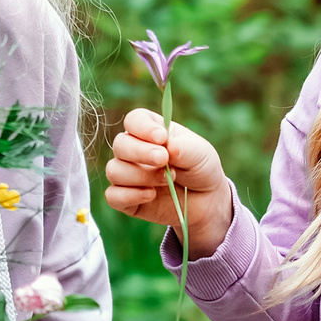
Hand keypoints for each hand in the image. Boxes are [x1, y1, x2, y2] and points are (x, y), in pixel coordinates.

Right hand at [104, 107, 232, 257]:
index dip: (142, 128)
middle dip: (140, 152)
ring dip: (141, 176)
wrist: (206, 200)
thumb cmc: (200, 169)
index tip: (161, 138)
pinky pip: (113, 196)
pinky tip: (151, 195)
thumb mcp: (200, 153)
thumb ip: (183, 148)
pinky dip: (130, 196)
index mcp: (151, 131)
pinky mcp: (125, 198)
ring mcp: (128, 174)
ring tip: (167, 180)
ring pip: (115, 170)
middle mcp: (134, 150)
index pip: (134, 120)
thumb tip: (166, 147)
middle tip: (164, 160)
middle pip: (120, 144)